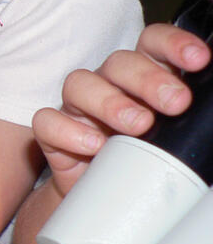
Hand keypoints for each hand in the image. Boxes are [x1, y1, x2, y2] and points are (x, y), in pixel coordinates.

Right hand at [31, 23, 208, 198]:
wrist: (107, 200)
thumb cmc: (146, 163)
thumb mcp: (175, 138)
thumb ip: (190, 122)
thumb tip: (212, 114)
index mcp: (143, 77)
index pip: (152, 43)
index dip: (172, 44)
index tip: (198, 59)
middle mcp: (108, 84)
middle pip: (119, 62)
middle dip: (148, 79)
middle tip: (175, 103)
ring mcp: (77, 107)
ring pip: (79, 83)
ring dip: (110, 102)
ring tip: (139, 126)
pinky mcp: (53, 133)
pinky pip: (47, 121)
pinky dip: (69, 130)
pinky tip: (95, 146)